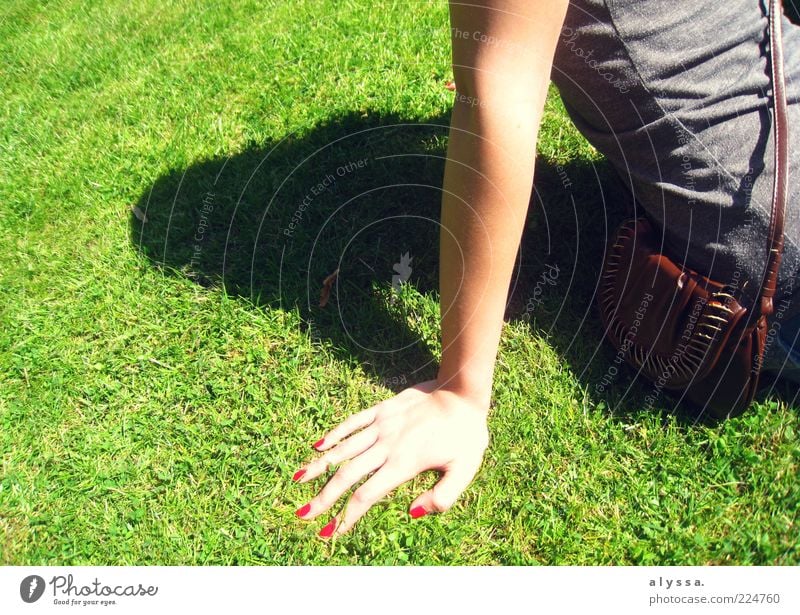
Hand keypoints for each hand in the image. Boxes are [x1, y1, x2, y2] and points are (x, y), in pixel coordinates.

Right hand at [292, 379, 489, 536]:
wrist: (462, 391)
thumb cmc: (467, 434)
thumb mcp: (465, 470)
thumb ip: (443, 496)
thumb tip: (413, 513)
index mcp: (404, 464)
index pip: (367, 495)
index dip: (347, 516)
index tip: (331, 532)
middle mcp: (387, 446)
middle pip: (347, 475)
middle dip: (323, 497)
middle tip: (303, 514)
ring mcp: (382, 425)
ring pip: (343, 449)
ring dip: (319, 466)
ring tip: (297, 479)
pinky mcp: (382, 409)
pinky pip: (353, 422)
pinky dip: (335, 434)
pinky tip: (319, 445)